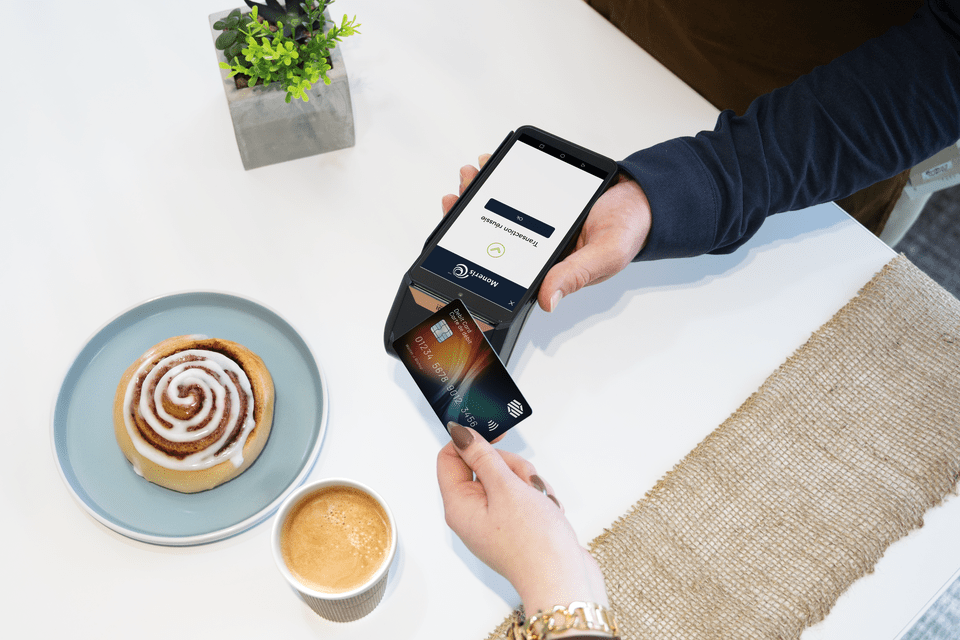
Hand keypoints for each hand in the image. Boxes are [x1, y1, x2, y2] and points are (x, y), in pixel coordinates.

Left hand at [437, 423, 607, 614]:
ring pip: (508, 479)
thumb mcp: (506, 488)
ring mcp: (495, 521)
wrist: (564, 581)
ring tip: (541, 501)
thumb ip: (482, 456)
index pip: (450, 458)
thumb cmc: (534, 544)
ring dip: (529, 482)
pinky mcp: (516, 526)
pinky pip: (523, 496)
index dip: (471, 442)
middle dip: (511, 466)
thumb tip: (459, 434)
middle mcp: (473, 514)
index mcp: (459, 505)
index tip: (497, 437)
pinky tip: (548, 510)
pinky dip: (538, 497)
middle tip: (524, 481)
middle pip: (483, 466)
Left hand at [442, 157, 651, 312]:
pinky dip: (498, 178)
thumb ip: (576, 274)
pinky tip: (488, 167)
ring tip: (469, 177)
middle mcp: (535, 245)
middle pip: (492, 235)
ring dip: (479, 194)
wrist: (641, 199)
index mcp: (546, 267)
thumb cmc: (626, 231)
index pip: (504, 269)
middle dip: (469, 218)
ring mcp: (535, 222)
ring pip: (497, 210)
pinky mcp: (539, 201)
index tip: (456, 242)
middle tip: (456, 198)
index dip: (477, 259)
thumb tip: (548, 299)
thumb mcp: (604, 255)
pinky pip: (512, 190)